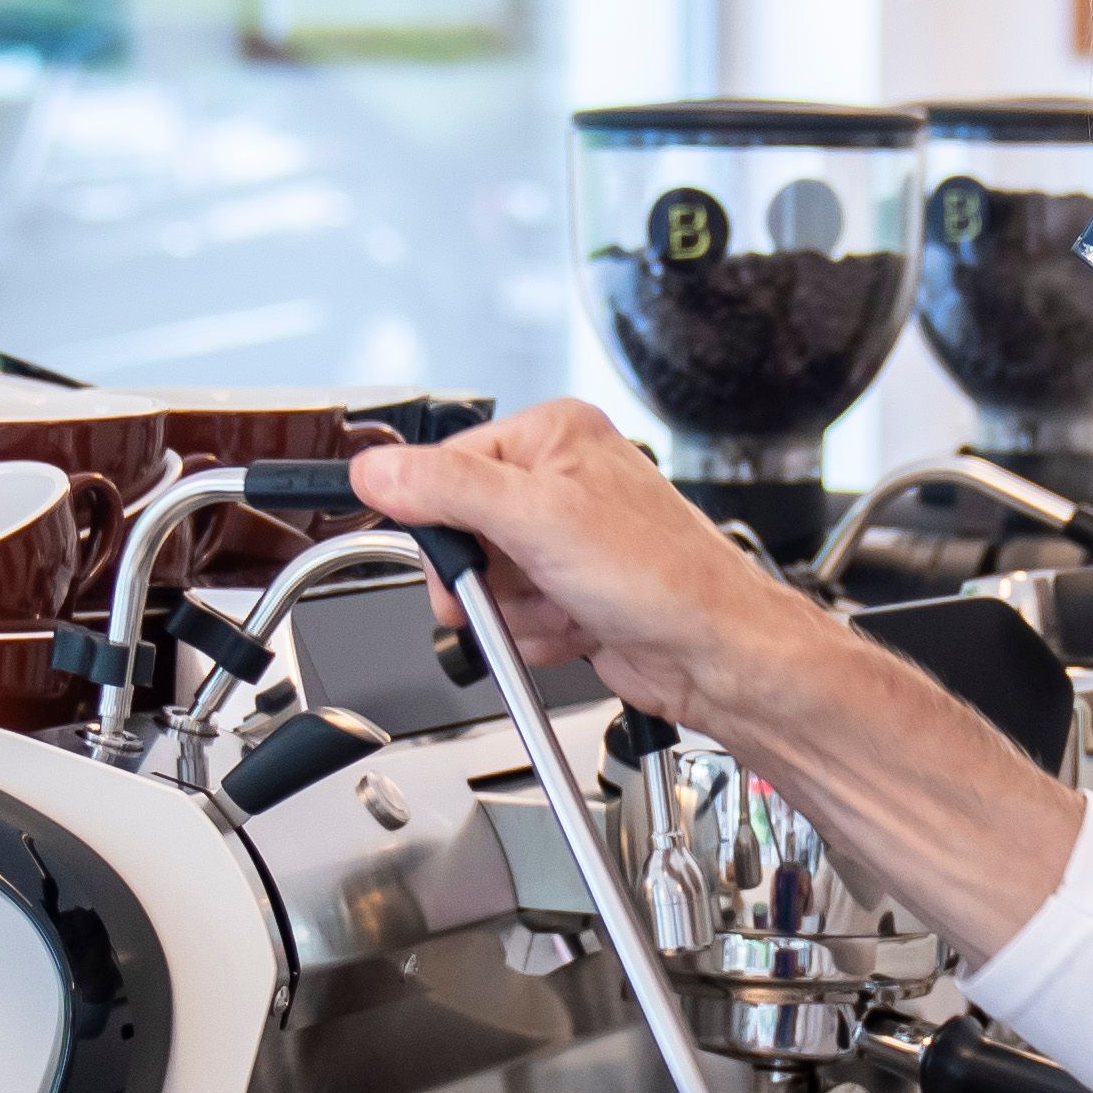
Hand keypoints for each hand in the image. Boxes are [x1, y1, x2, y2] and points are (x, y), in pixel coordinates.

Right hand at [350, 405, 803, 725]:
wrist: (716, 656)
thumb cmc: (665, 577)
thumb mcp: (539, 518)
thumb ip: (447, 490)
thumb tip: (377, 469)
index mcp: (555, 436)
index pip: (447, 466)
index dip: (443, 520)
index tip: (455, 552)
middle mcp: (562, 482)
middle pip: (462, 532)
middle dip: (484, 578)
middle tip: (515, 586)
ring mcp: (566, 543)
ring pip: (486, 585)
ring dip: (515, 613)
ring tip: (562, 606)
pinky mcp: (571, 594)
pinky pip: (514, 620)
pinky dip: (536, 635)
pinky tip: (575, 628)